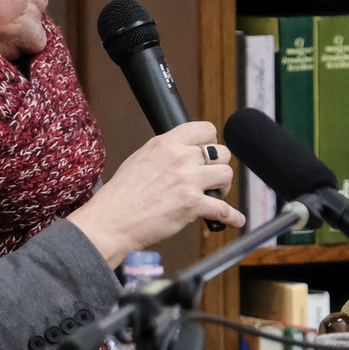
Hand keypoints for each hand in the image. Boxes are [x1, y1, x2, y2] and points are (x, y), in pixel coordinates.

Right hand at [67, 122, 244, 265]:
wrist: (113, 220)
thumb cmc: (121, 195)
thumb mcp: (141, 158)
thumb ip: (165, 153)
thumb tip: (182, 154)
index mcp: (166, 143)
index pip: (205, 129)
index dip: (212, 141)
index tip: (210, 152)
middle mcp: (180, 157)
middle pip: (221, 152)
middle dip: (219, 166)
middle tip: (212, 178)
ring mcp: (188, 180)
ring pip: (226, 175)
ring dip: (224, 187)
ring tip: (216, 195)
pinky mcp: (193, 204)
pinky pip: (224, 209)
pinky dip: (232, 217)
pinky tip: (235, 220)